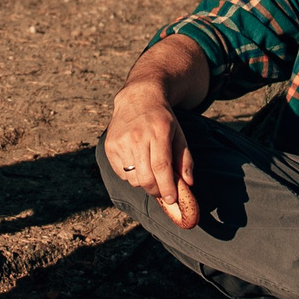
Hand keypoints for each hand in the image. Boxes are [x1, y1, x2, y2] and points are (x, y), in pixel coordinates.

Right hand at [105, 86, 196, 228]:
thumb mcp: (179, 135)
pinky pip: (121, 173)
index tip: (172, 199)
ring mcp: (121, 141)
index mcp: (158, 132)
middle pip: (146, 176)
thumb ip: (185, 159)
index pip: (161, 167)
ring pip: (133, 178)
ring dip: (144, 183)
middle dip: (156, 191)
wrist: (137, 99)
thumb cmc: (162, 120)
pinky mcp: (110, 146)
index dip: (167, 187)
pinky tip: (137, 163)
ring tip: (150, 173)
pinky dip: (131, 176)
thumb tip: (189, 184)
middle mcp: (137, 136)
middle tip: (162, 193)